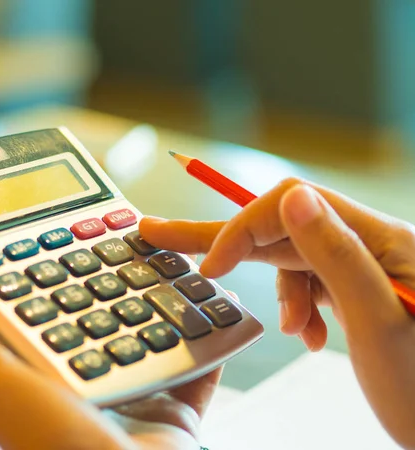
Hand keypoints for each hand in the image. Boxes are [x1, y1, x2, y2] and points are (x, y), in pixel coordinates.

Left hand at [0, 248, 220, 449]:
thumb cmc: (46, 440)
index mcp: (38, 364)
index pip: (41, 297)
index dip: (48, 257)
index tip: (62, 221)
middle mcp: (82, 373)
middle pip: (103, 304)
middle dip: (118, 266)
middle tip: (131, 228)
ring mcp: (131, 387)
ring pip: (153, 322)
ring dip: (165, 291)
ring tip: (173, 254)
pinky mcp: (175, 402)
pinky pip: (197, 358)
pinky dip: (208, 330)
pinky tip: (212, 298)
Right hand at [139, 178, 414, 448]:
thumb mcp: (379, 321)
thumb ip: (335, 252)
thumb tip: (291, 195)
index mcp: (381, 240)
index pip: (292, 207)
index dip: (243, 230)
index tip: (210, 268)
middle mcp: (370, 244)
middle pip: (281, 225)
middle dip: (225, 239)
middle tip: (161, 234)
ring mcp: (362, 266)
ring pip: (291, 255)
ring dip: (278, 289)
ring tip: (297, 331)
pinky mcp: (355, 287)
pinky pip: (307, 279)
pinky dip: (294, 303)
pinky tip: (307, 332)